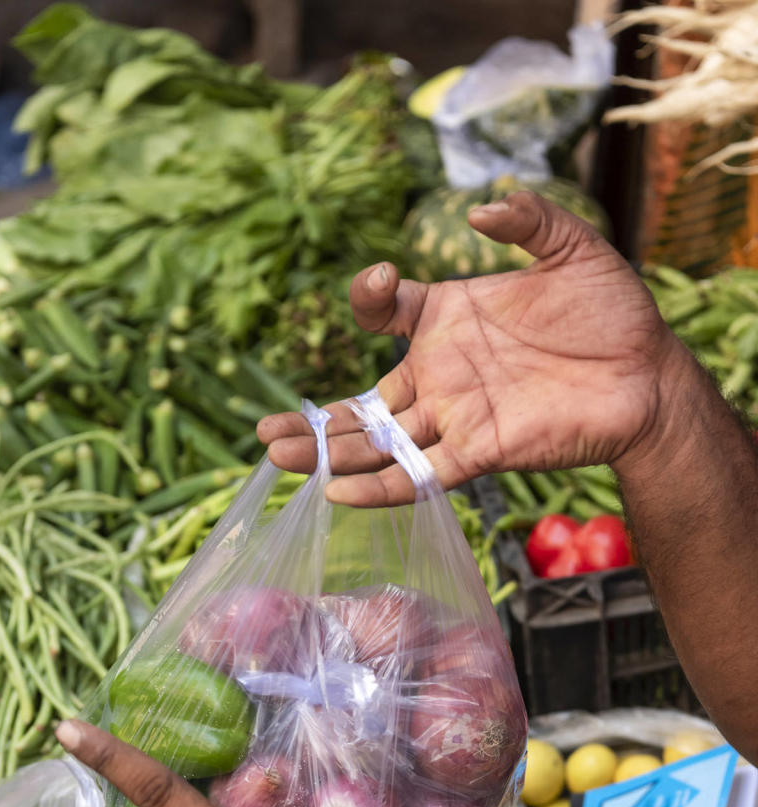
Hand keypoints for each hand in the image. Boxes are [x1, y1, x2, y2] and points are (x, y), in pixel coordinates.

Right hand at [257, 191, 682, 504]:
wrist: (648, 373)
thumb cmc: (610, 311)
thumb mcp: (571, 246)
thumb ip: (528, 219)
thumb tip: (479, 209)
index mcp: (447, 321)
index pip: (384, 312)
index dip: (371, 298)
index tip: (385, 281)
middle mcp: (439, 375)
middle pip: (361, 404)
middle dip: (311, 421)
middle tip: (263, 433)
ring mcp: (455, 418)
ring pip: (377, 443)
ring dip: (328, 453)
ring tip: (276, 458)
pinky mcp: (480, 454)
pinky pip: (420, 475)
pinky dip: (382, 486)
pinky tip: (338, 493)